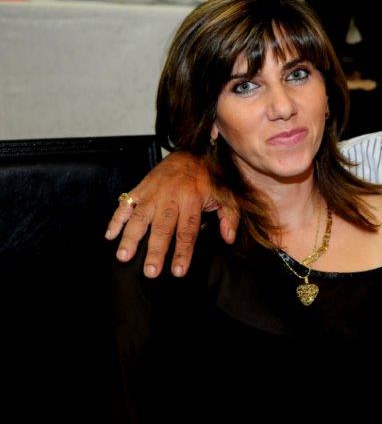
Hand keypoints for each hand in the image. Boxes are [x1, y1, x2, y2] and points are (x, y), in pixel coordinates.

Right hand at [105, 151, 238, 277]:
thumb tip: (229, 238)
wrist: (192, 151)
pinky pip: (125, 204)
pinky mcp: (140, 187)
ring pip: (139, 217)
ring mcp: (152, 192)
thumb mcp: (227, 195)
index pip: (187, 230)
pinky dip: (115, 219)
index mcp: (192, 200)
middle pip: (161, 227)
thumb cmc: (210, 178)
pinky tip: (110, 235)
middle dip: (155, 250)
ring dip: (130, 237)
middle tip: (150, 271)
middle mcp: (170, 197)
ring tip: (123, 257)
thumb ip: (230, 217)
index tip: (178, 271)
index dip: (182, 251)